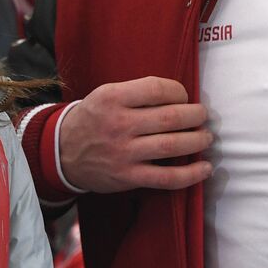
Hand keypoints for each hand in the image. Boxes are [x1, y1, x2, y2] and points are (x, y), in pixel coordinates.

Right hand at [58, 76, 212, 193]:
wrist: (62, 153)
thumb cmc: (93, 119)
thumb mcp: (106, 94)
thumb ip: (137, 92)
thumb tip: (181, 96)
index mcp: (113, 98)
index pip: (157, 89)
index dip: (179, 92)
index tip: (184, 97)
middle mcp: (119, 124)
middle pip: (170, 117)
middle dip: (195, 116)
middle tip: (202, 116)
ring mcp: (124, 153)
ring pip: (172, 146)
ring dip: (197, 141)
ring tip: (206, 137)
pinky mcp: (128, 177)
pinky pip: (166, 178)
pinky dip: (190, 174)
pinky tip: (205, 168)